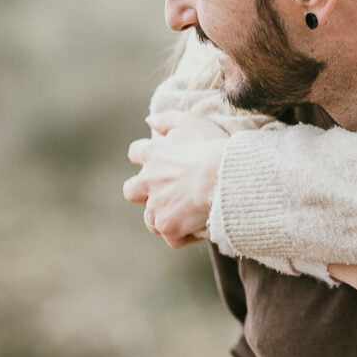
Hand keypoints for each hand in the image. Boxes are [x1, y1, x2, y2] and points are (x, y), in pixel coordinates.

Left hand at [123, 112, 228, 247]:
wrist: (224, 177)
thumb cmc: (211, 147)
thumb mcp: (191, 122)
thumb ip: (167, 118)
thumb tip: (148, 121)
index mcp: (152, 155)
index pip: (136, 153)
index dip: (146, 156)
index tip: (159, 160)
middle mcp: (148, 182)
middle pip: (131, 191)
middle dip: (143, 193)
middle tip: (165, 193)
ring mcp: (156, 207)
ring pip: (150, 219)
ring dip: (164, 216)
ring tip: (186, 214)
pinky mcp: (168, 226)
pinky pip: (172, 238)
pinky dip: (184, 235)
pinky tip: (199, 229)